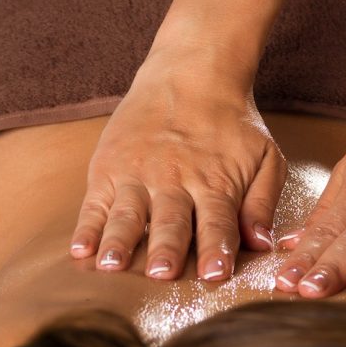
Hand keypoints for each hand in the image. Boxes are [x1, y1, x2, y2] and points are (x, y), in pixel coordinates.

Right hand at [70, 55, 287, 282]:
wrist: (190, 71)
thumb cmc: (231, 124)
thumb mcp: (265, 157)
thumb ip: (263, 202)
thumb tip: (263, 244)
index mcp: (214, 183)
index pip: (217, 222)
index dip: (216, 249)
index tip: (215, 274)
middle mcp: (174, 181)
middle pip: (171, 222)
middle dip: (166, 249)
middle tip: (162, 274)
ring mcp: (137, 175)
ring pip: (129, 215)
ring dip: (121, 242)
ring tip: (112, 266)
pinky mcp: (109, 169)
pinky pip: (95, 204)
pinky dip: (87, 227)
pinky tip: (80, 250)